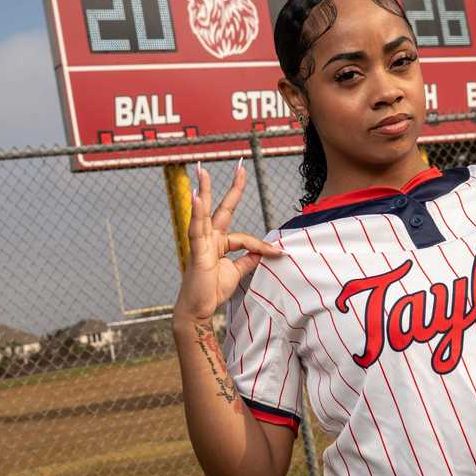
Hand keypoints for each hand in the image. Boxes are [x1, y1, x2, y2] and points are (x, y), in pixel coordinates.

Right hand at [175, 161, 283, 323]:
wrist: (199, 310)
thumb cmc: (212, 290)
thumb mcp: (237, 272)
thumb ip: (248, 259)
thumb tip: (264, 252)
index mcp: (219, 243)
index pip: (244, 237)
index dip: (262, 246)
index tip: (278, 253)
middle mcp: (209, 239)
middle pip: (221, 208)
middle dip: (231, 187)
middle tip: (240, 165)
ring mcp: (201, 243)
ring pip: (204, 213)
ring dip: (204, 191)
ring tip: (202, 171)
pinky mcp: (196, 251)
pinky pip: (197, 229)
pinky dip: (197, 213)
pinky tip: (197, 198)